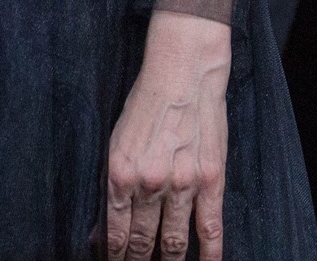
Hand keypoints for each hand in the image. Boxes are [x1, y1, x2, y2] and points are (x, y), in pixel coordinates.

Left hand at [104, 10, 230, 259]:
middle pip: (144, 240)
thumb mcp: (116, 139)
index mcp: (120, 172)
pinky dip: (209, 254)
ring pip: (174, 241)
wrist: (182, 73)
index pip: (116, 230)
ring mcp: (183, 185)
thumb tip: (104, 224)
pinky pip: (211, 228)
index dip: (114, 254)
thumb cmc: (145, 101)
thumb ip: (114, 182)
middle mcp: (150, 183)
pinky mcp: (211, 181)